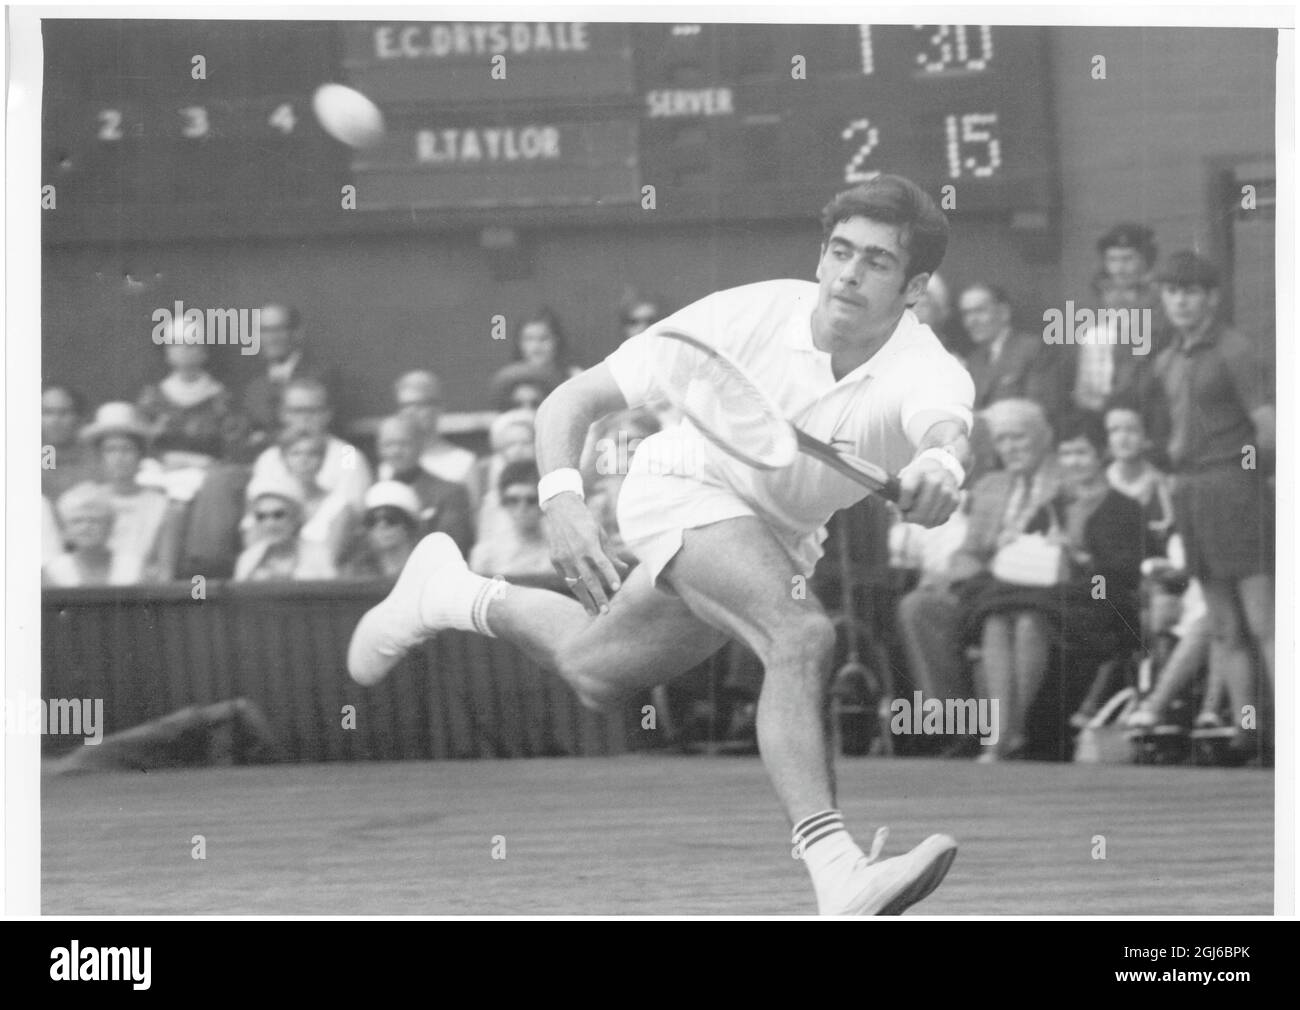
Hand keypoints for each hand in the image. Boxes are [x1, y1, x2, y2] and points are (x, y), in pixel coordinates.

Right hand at [542, 492, 629, 615]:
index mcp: (589, 543)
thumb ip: (611, 553)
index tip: (618, 588)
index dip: (610, 576)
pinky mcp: (555, 560)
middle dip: (598, 596)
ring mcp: (563, 557)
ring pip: (575, 583)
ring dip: (585, 599)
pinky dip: (575, 588)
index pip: (602, 563)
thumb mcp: (601, 534)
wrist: (561, 510)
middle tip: (606, 611)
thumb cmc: (586, 522)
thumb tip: (624, 568)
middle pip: (588, 579)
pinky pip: (567, 578)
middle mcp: (575, 552)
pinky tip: (583, 598)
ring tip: (593, 612)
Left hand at [895, 457, 959, 528]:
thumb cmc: (917, 479)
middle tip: (907, 517)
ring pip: (930, 517)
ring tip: (917, 517)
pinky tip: (929, 516)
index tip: (901, 507)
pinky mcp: (955, 499)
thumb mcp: (905, 478)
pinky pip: (941, 519)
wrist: (942, 470)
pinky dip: (933, 522)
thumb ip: (895, 491)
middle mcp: (935, 479)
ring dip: (921, 521)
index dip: (903, 503)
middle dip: (911, 517)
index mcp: (918, 471)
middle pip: (920, 508)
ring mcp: (947, 489)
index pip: (908, 489)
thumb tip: (890, 505)